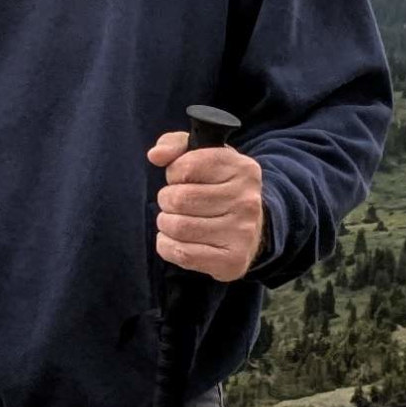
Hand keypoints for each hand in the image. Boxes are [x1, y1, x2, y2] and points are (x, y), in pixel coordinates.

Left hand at [148, 128, 265, 282]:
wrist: (250, 228)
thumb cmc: (218, 187)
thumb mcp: (203, 156)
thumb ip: (175, 145)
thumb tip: (156, 155)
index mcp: (243, 169)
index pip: (186, 166)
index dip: (174, 173)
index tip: (180, 178)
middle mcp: (247, 201)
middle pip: (179, 199)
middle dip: (167, 200)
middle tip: (174, 203)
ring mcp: (242, 233)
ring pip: (178, 227)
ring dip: (166, 223)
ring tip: (175, 220)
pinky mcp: (232, 261)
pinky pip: (182, 253)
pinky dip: (167, 246)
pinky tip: (175, 240)